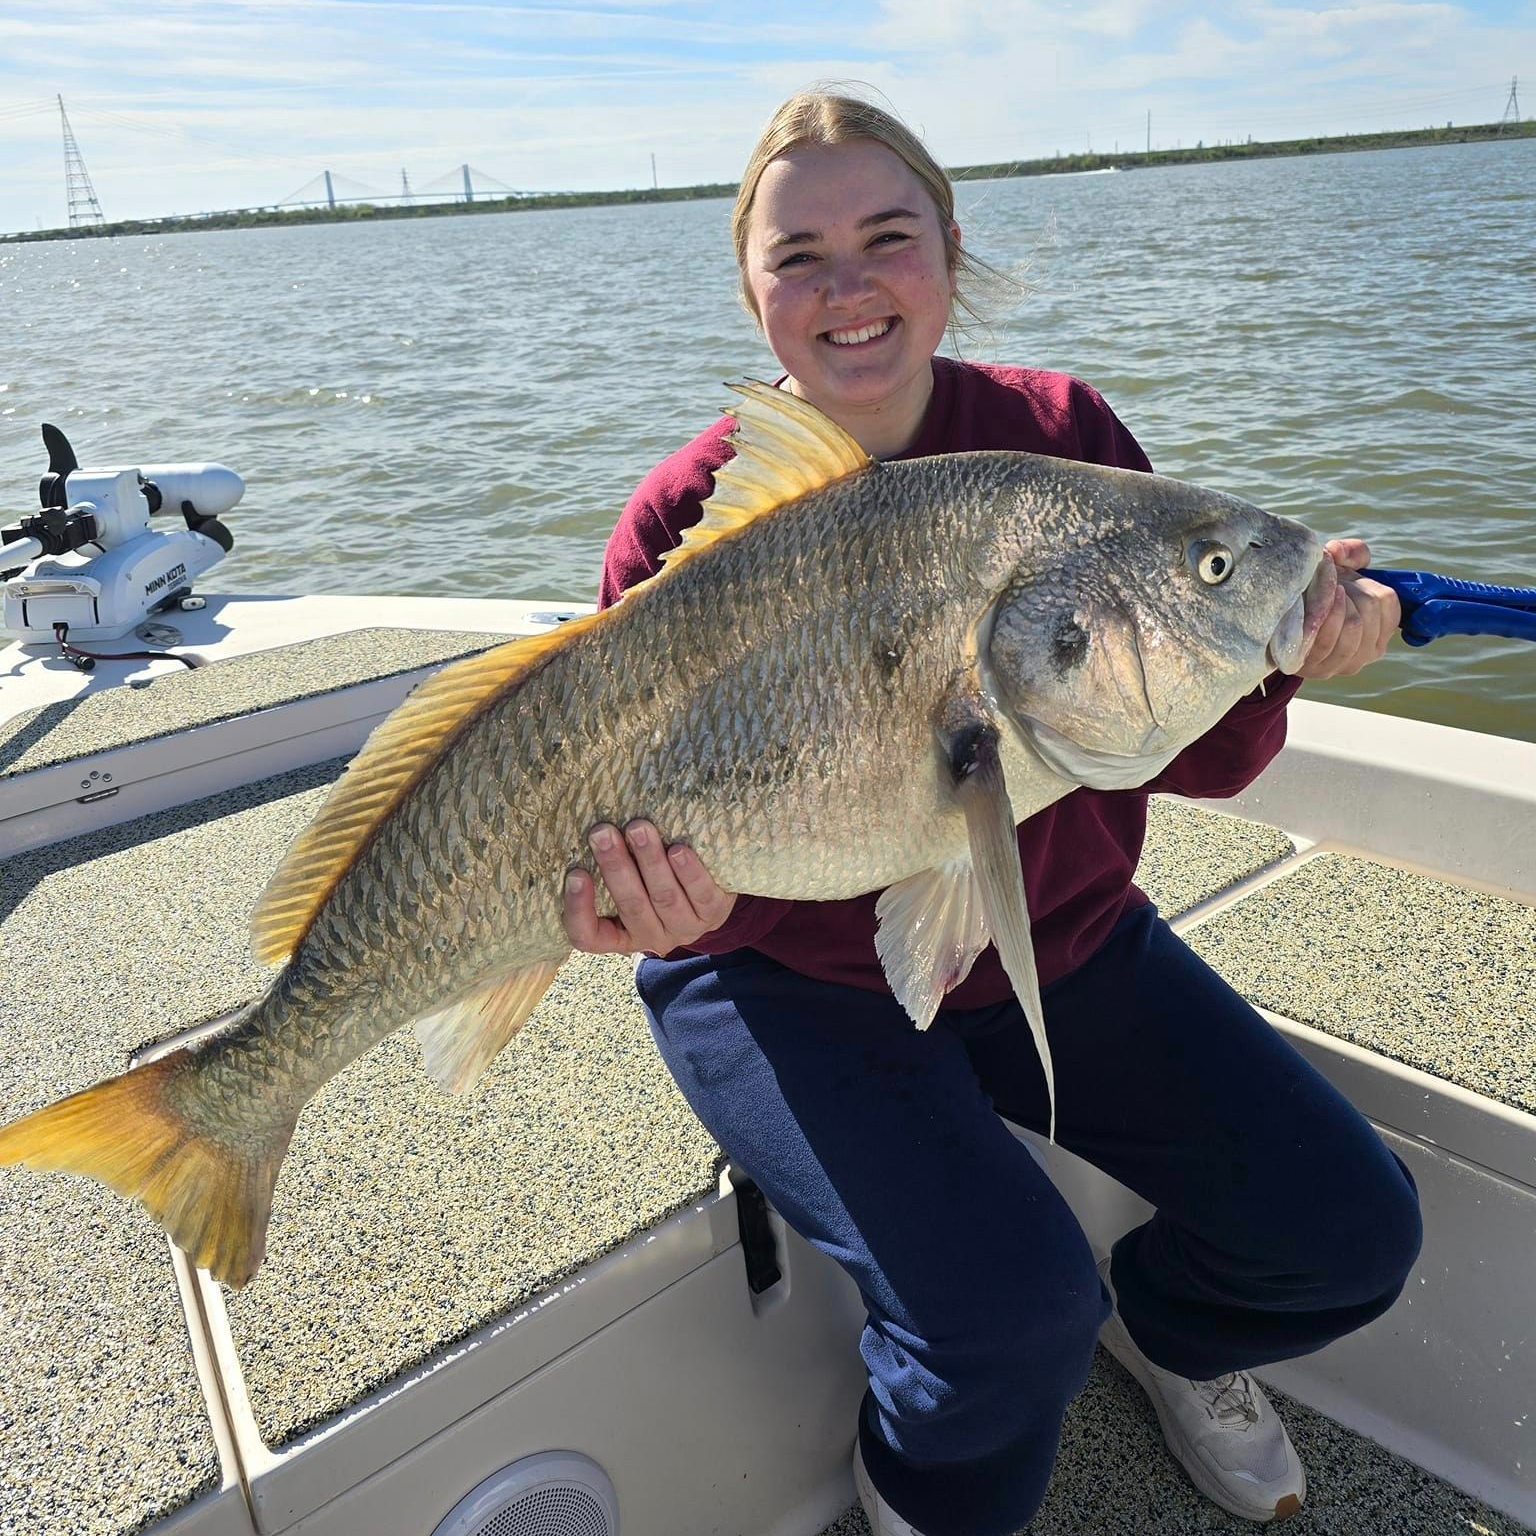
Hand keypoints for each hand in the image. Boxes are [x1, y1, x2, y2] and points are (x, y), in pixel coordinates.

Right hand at [563, 820, 737, 954]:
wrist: (712, 891)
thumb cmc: (656, 881)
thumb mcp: (631, 882)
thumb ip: (614, 866)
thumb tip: (591, 828)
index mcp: (620, 935)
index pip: (588, 936)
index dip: (578, 910)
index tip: (575, 874)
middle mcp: (651, 937)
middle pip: (631, 906)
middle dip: (616, 866)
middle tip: (602, 833)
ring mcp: (684, 928)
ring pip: (664, 897)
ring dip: (649, 861)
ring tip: (638, 828)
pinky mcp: (713, 914)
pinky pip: (701, 894)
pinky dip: (689, 872)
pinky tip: (678, 849)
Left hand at [1294, 538, 1400, 679]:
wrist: (1286, 619)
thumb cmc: (1320, 591)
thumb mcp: (1340, 567)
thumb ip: (1351, 552)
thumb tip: (1336, 552)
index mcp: (1383, 625)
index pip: (1389, 602)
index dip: (1367, 586)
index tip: (1348, 582)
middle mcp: (1370, 650)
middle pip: (1368, 611)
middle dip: (1345, 593)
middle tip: (1328, 589)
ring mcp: (1344, 664)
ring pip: (1352, 626)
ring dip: (1332, 604)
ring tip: (1319, 598)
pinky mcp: (1318, 670)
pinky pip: (1325, 642)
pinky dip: (1318, 620)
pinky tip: (1309, 611)